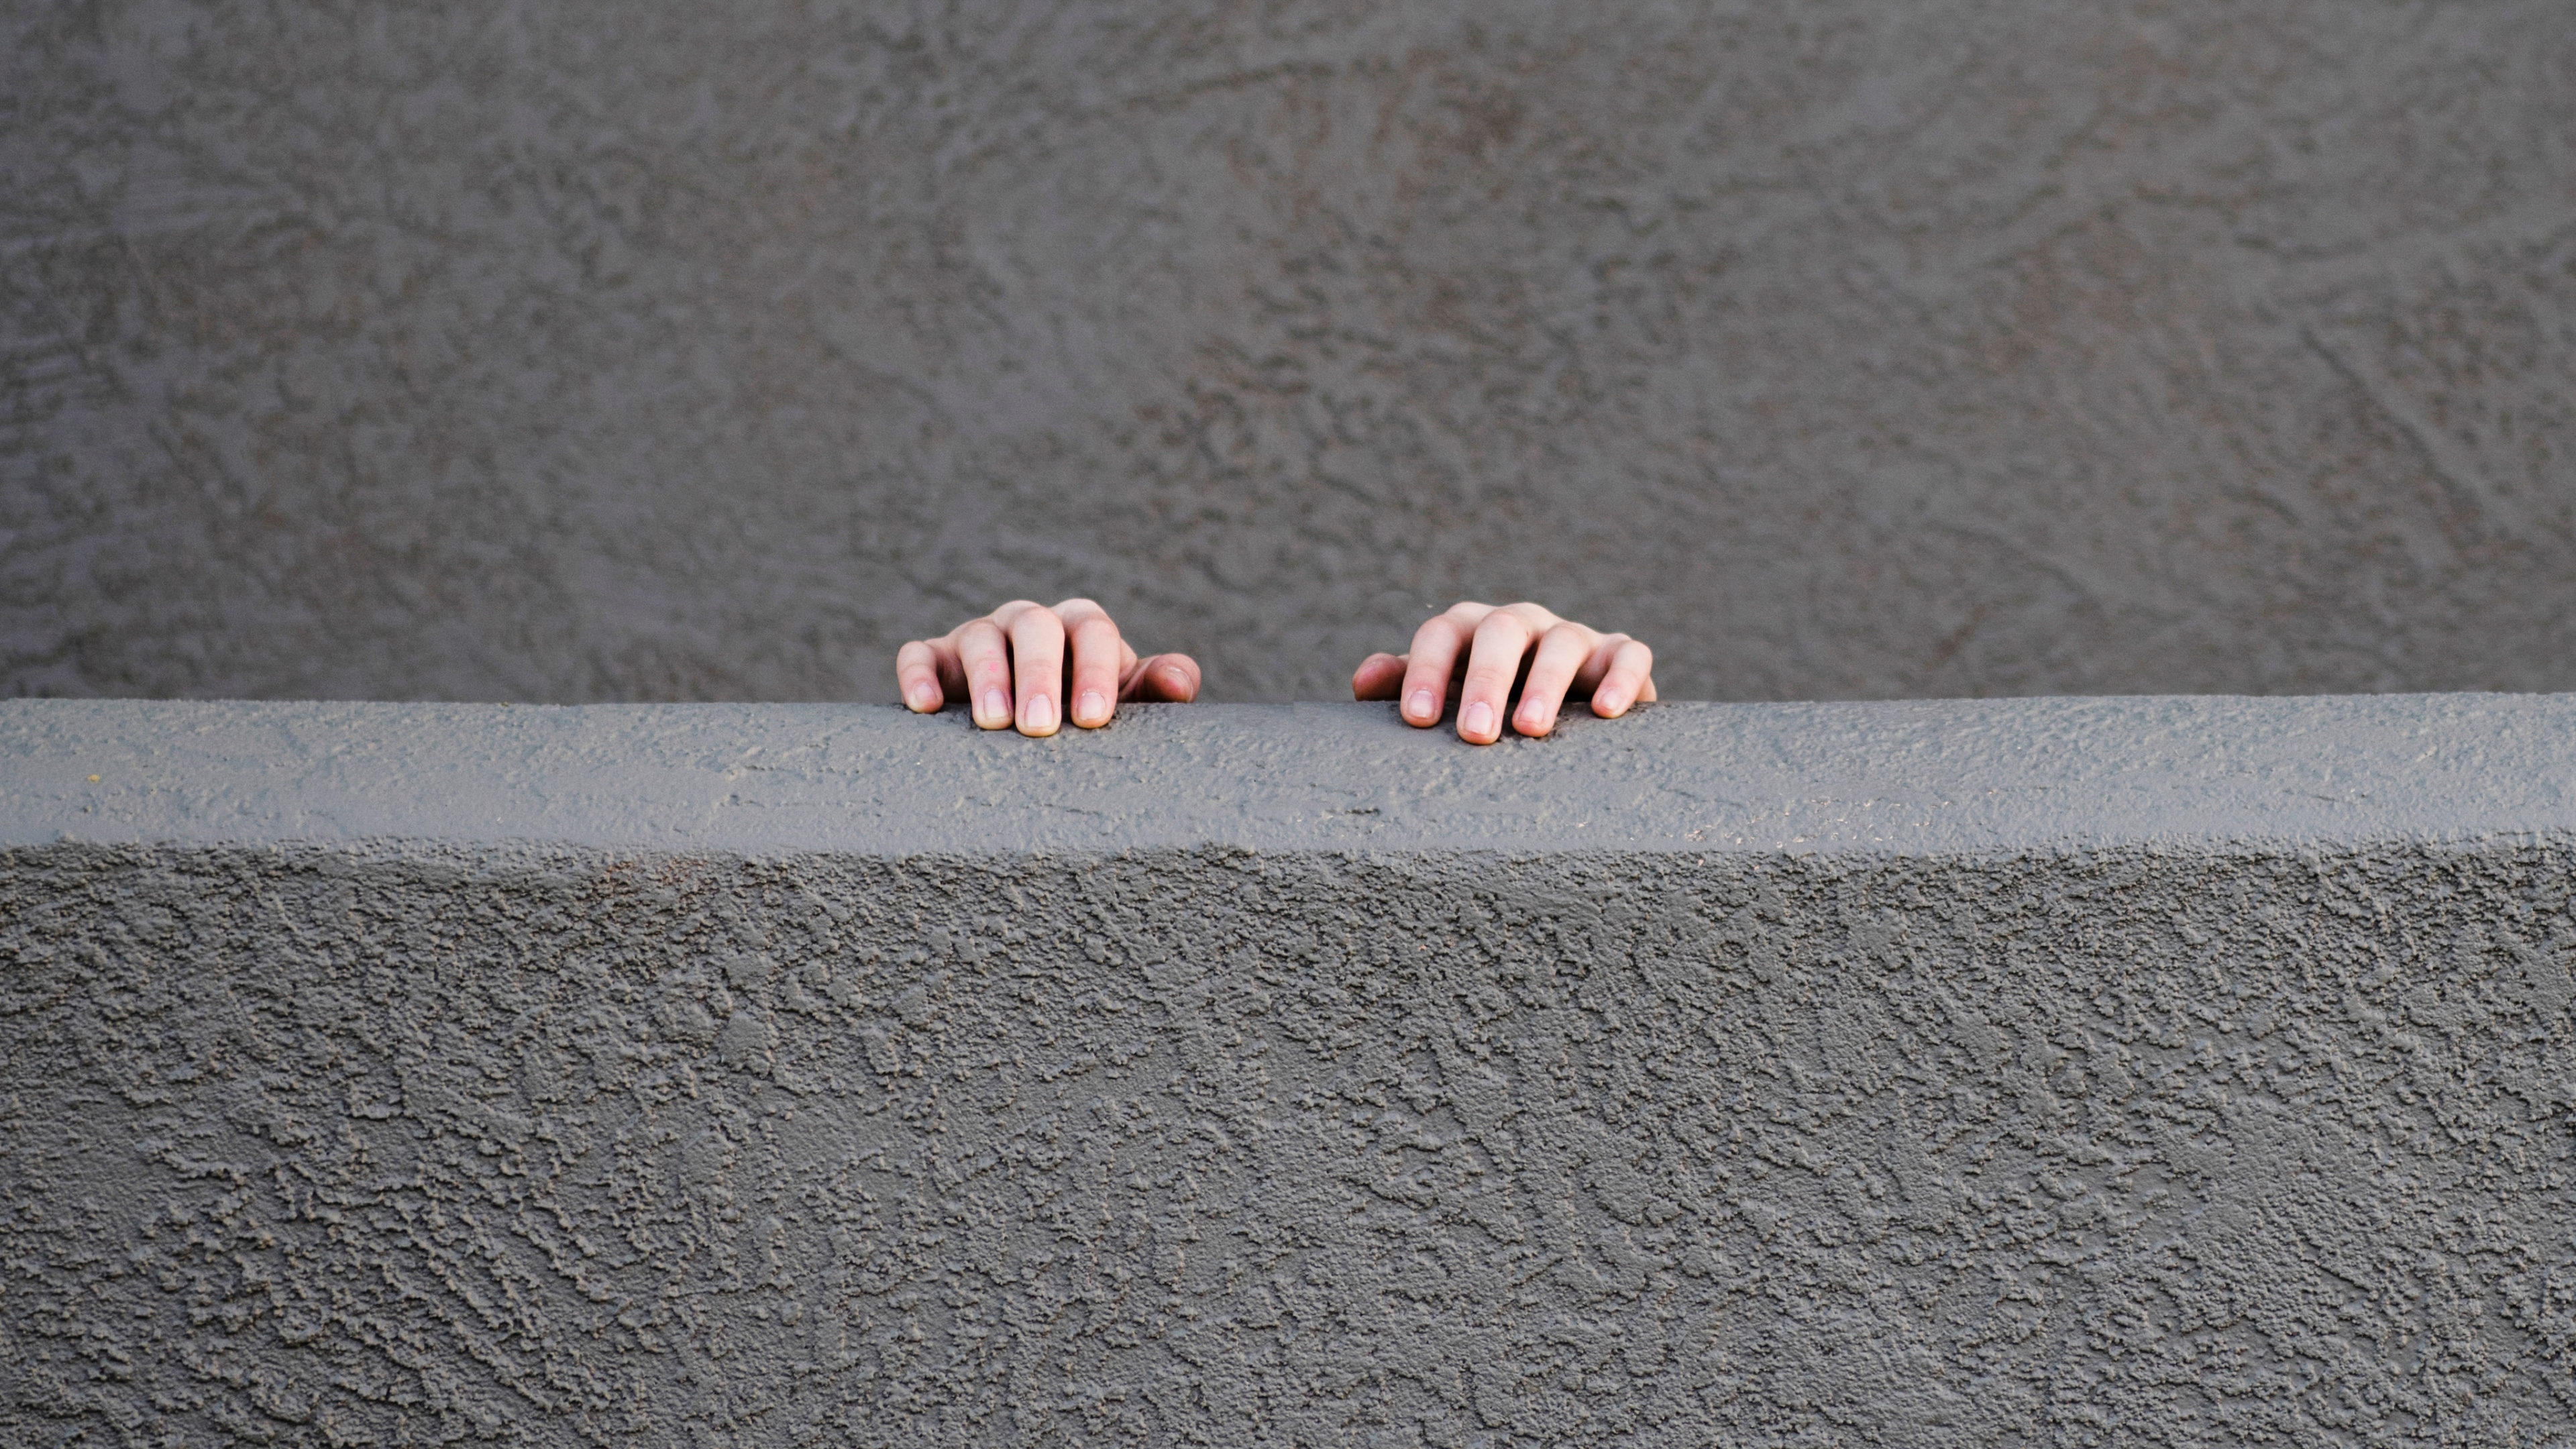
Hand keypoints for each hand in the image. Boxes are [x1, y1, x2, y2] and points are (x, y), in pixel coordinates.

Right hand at [897, 599, 1199, 734]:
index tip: (1093, 719)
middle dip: (1038, 673)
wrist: (1032, 726)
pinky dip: (918, 674)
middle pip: (1034, 627)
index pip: (1092, 631)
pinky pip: (919, 654)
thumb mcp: (1125, 704)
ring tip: (993, 724)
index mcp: (1080, 628)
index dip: (1094, 670)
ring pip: (979, 637)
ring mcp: (980, 638)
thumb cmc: (1086, 712)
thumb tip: (1179, 680)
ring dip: (987, 677)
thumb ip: (1156, 689)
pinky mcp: (936, 660)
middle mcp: (1029, 624)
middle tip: (1042, 726)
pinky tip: (925, 706)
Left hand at [1351, 601, 1654, 743]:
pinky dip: (1619, 677)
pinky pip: (1627, 655)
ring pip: (1562, 642)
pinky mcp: (1620, 655)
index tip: (1418, 718)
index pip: (1443, 633)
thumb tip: (1363, 680)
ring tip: (1531, 729)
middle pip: (1500, 630)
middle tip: (1476, 734)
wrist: (1567, 710)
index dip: (1427, 670)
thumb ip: (1404, 686)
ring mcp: (1573, 636)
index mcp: (1471, 630)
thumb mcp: (1446, 696)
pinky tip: (1605, 711)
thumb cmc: (1489, 706)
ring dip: (1545, 683)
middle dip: (1486, 679)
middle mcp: (1521, 624)